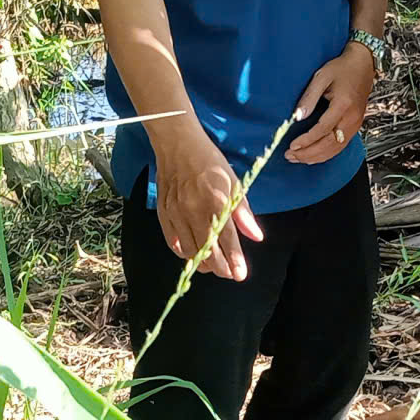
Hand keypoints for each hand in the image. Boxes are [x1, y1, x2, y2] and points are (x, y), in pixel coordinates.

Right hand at [154, 138, 263, 281]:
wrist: (178, 144)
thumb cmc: (209, 161)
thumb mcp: (233, 182)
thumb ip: (243, 213)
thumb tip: (256, 236)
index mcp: (215, 202)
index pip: (227, 240)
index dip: (235, 261)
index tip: (240, 274)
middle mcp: (194, 211)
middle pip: (207, 251)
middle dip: (220, 267)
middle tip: (229, 273)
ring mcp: (176, 214)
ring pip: (190, 251)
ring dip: (203, 263)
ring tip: (213, 266)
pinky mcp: (163, 214)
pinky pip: (173, 243)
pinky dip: (184, 254)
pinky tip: (193, 255)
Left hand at [284, 43, 378, 163]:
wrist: (363, 65)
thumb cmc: (343, 68)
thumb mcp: (322, 77)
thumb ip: (309, 97)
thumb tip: (298, 115)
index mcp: (343, 105)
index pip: (323, 130)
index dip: (307, 140)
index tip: (292, 146)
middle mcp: (352, 118)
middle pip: (329, 144)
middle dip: (309, 153)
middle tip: (291, 156)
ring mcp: (355, 124)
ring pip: (336, 148)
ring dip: (316, 156)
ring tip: (298, 158)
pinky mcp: (355, 126)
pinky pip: (341, 146)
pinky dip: (327, 154)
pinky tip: (314, 156)